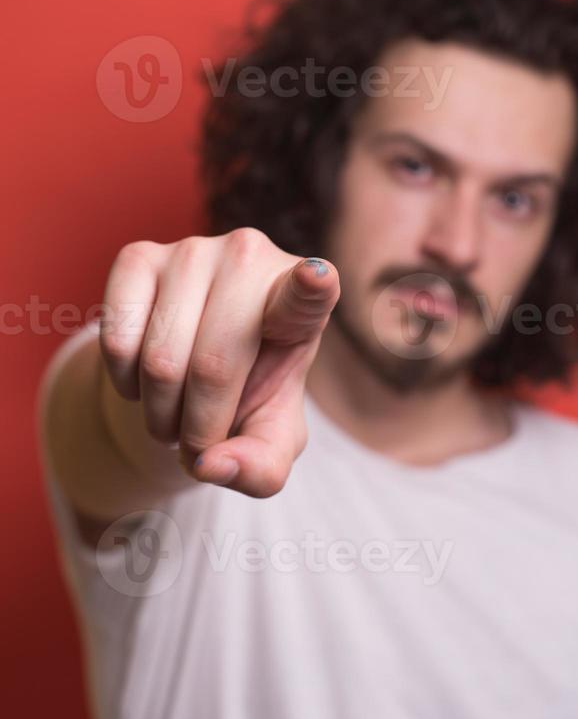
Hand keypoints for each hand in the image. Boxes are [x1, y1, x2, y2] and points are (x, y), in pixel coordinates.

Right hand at [99, 228, 339, 496]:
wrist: (194, 365)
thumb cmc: (248, 396)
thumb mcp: (268, 439)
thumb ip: (259, 467)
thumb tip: (211, 464)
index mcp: (302, 305)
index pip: (308, 295)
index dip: (312, 287)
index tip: (318, 278)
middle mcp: (251, 261)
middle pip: (213, 366)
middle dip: (197, 427)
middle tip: (198, 440)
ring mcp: (193, 251)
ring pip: (160, 359)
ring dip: (159, 413)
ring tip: (174, 413)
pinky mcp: (139, 256)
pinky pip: (117, 339)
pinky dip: (125, 382)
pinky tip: (144, 379)